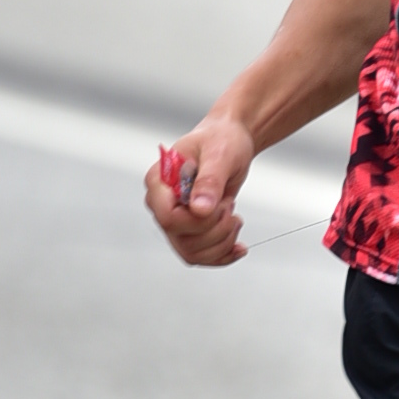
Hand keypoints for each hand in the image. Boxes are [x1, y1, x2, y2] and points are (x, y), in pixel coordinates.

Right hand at [143, 115, 256, 265]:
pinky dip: (224, 255)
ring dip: (222, 241)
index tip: (219, 203)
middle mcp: (162, 204)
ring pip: (192, 253)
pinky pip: (201, 257)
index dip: (197, 221)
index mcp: (159, 181)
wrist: (230, 143)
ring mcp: (175, 219)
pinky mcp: (190, 230)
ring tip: (234, 217)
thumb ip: (209, 181)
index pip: (168, 218)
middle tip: (229, 205)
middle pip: (183, 240)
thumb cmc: (221, 140)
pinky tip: (239, 247)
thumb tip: (199, 209)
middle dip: (217, 229)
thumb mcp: (219, 155)